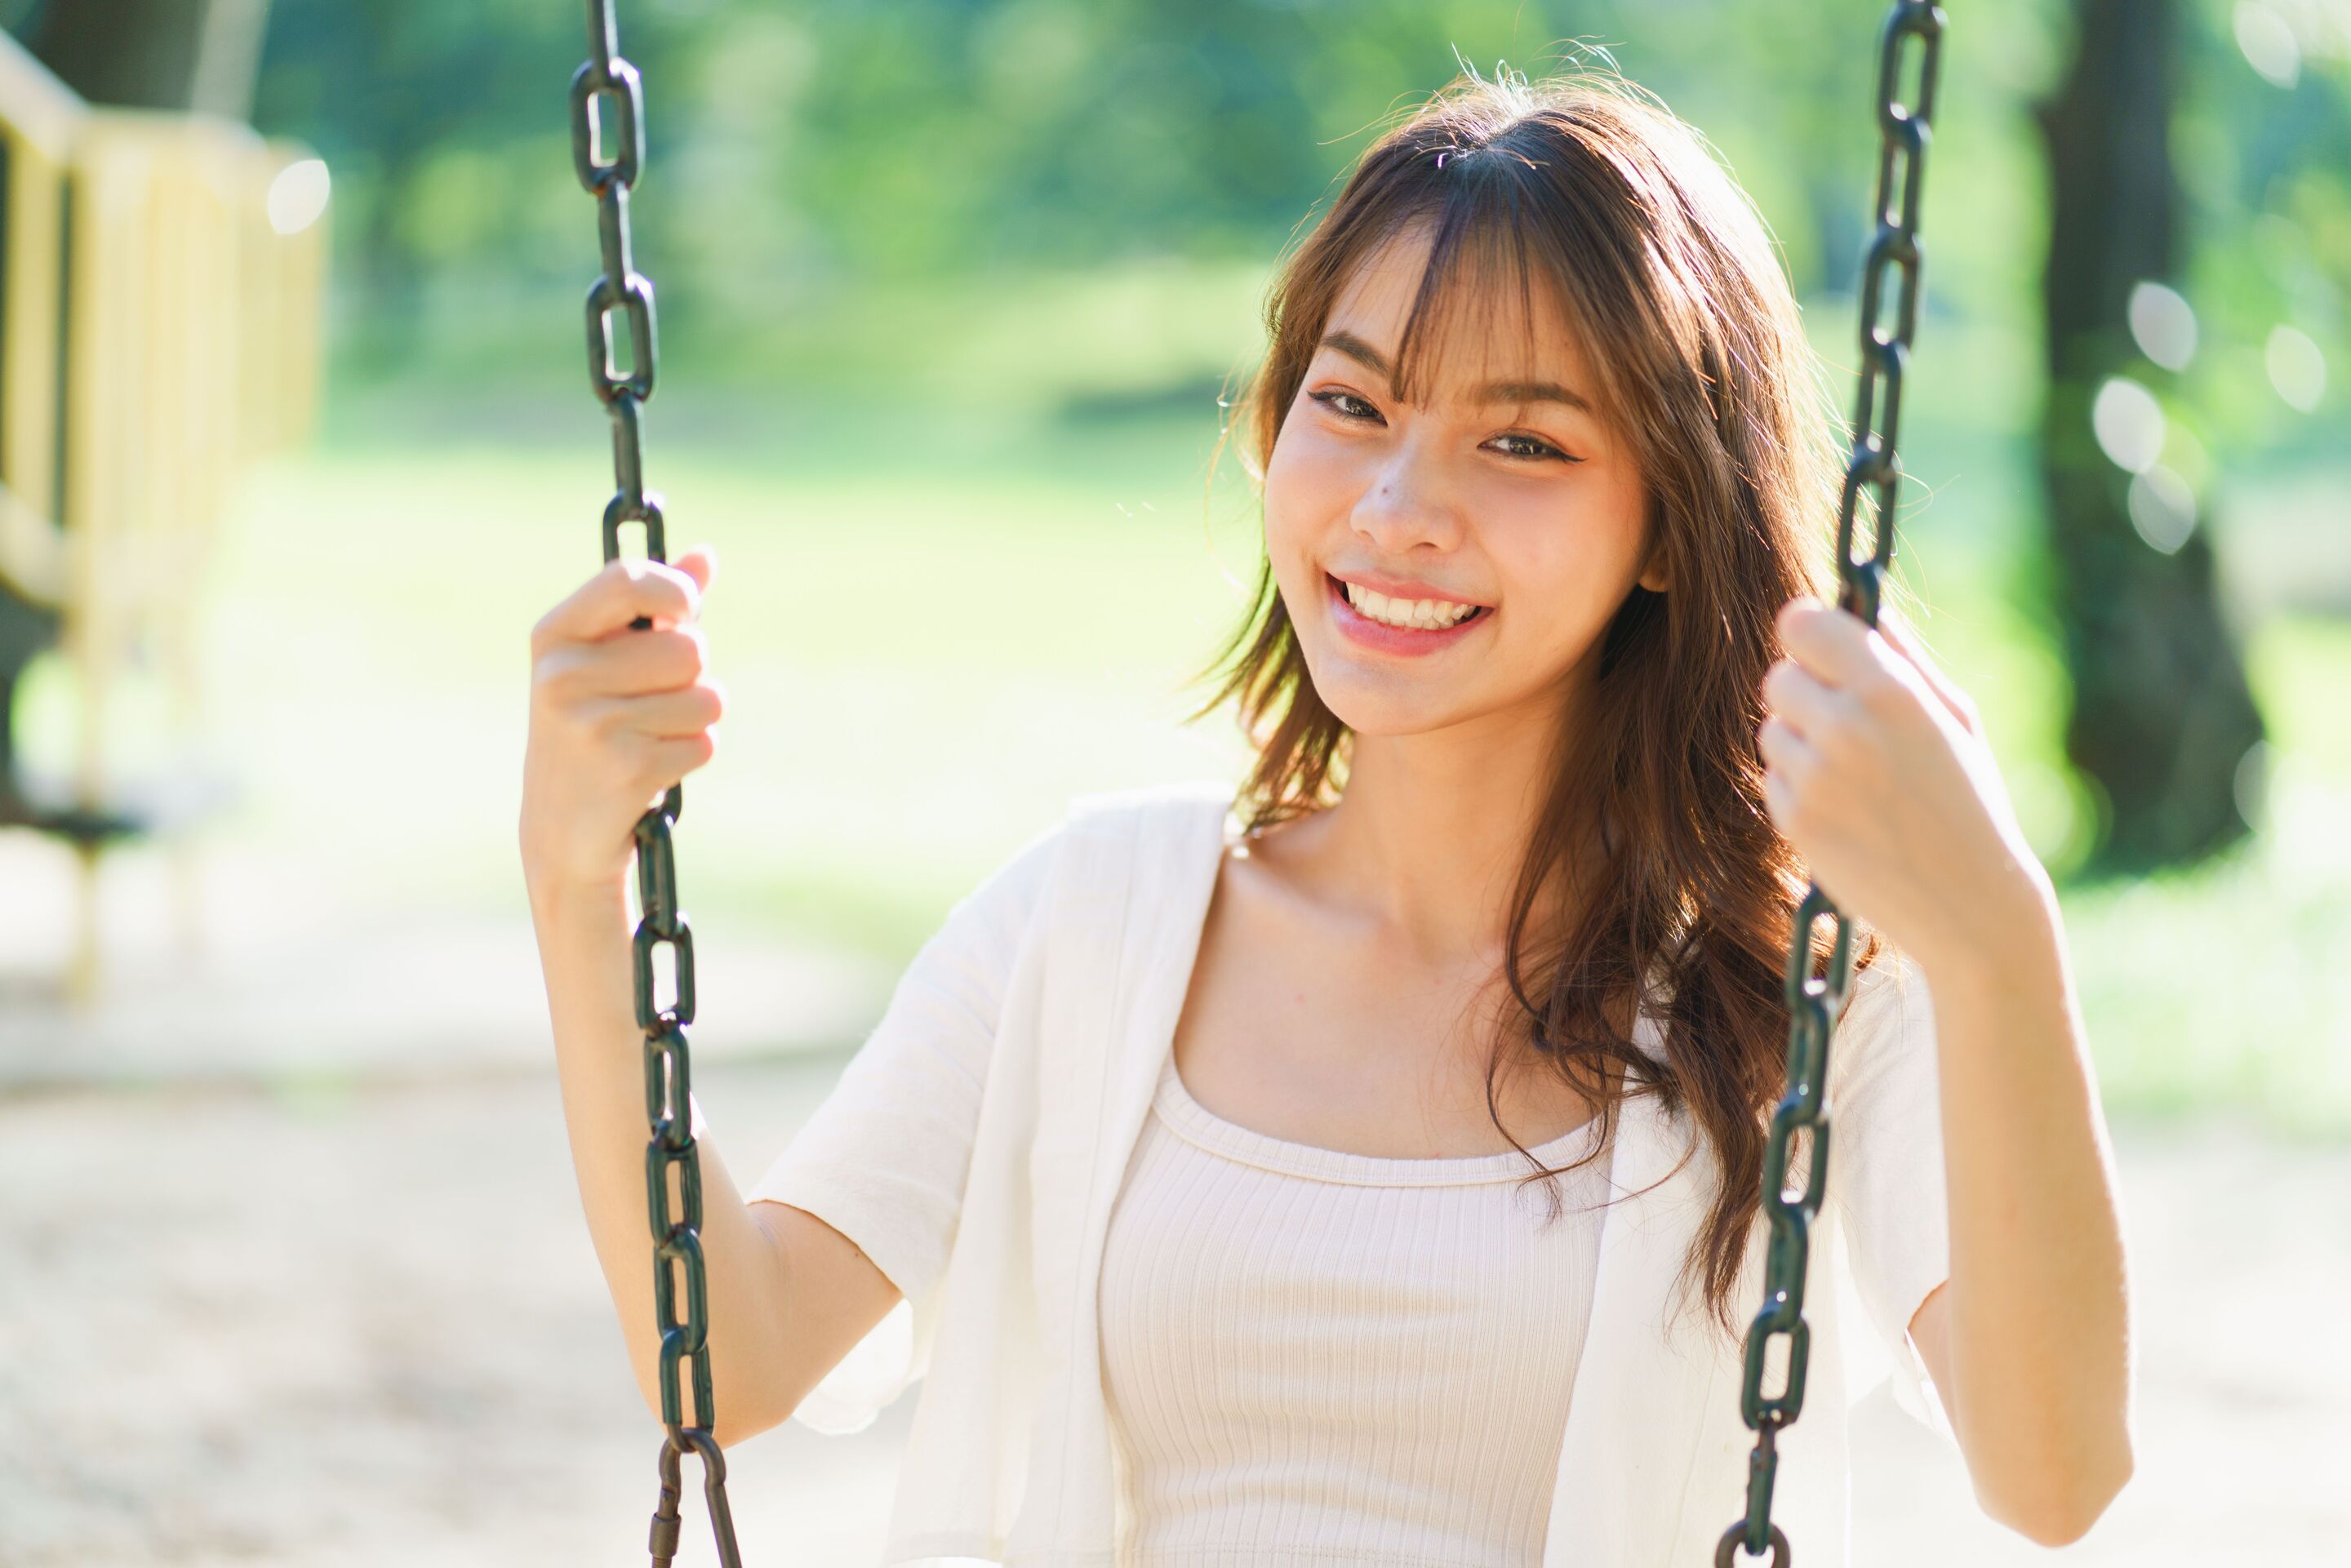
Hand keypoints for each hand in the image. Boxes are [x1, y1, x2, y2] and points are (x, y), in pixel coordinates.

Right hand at [520, 545, 723, 899]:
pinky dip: (691, 756)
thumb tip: (705, 556)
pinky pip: (703, 742)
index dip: (675, 590)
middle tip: (652, 705)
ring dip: (695, 722)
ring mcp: (591, 722)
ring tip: (650, 739)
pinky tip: (650, 770)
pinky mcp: (625, 767)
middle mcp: (564, 674)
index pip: (628, 580)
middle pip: (689, 648)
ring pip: (706, 697)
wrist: (561, 832)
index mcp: (556, 636)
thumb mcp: (609, 665)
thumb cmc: (594, 732)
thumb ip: (657, 609)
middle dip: (692, 678)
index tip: (687, 611)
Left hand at [1757, 596, 2050, 974]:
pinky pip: (1771, 776)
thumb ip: (1905, 658)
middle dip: (1806, 692)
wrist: (1971, 902)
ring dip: (1800, 741)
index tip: (1820, 646)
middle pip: (1777, 676)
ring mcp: (1814, 777)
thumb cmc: (1971, 800)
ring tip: (1856, 773)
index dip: (1808, 632)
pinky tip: (1847, 808)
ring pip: (1770, 728)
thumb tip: (1868, 607)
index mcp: (1890, 690)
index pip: (1800, 622)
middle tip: (1846, 719)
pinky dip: (1797, 785)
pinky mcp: (1794, 819)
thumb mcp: (1955, 718)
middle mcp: (1844, 727)